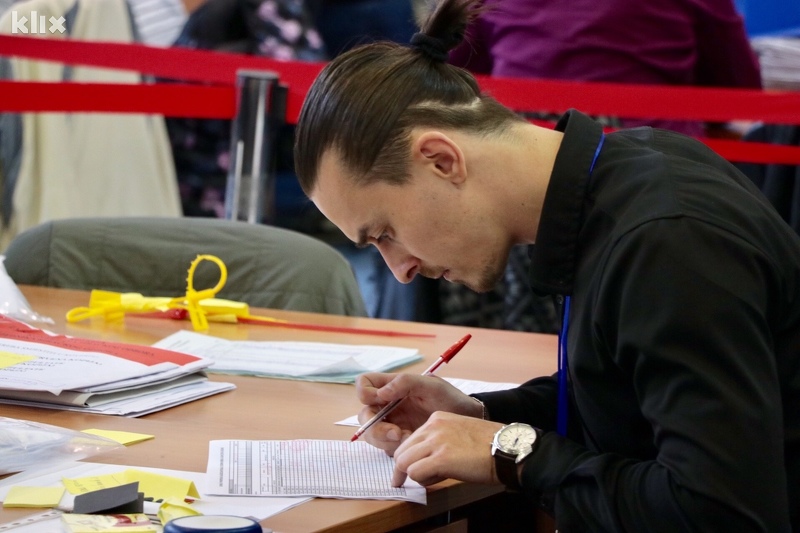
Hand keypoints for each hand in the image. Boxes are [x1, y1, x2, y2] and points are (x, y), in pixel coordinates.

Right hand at [354, 372, 483, 455]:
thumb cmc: (450, 398)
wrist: (467, 421)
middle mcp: (387, 405)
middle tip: (397, 433)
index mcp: (392, 386)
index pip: (364, 384)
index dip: (365, 392)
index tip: (379, 399)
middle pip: (364, 416)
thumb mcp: (431, 386)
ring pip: (372, 435)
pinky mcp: (399, 441)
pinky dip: (396, 449)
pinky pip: (387, 448)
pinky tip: (414, 445)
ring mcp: (392, 424)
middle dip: (376, 427)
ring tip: (409, 439)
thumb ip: (406, 383)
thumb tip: (380, 393)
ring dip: (385, 441)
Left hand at [391, 411, 503, 486]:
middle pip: (401, 450)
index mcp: (437, 418)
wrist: (507, 448)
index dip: (409, 456)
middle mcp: (433, 426)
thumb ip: (439, 441)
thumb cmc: (488, 446)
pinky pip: (415, 473)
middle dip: (403, 468)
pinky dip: (422, 481)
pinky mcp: (441, 459)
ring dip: (413, 475)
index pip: (410, 439)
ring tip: (429, 479)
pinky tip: (438, 479)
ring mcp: (436, 441)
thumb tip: (425, 462)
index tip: (409, 468)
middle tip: (405, 481)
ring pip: (404, 462)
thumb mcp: (459, 432)